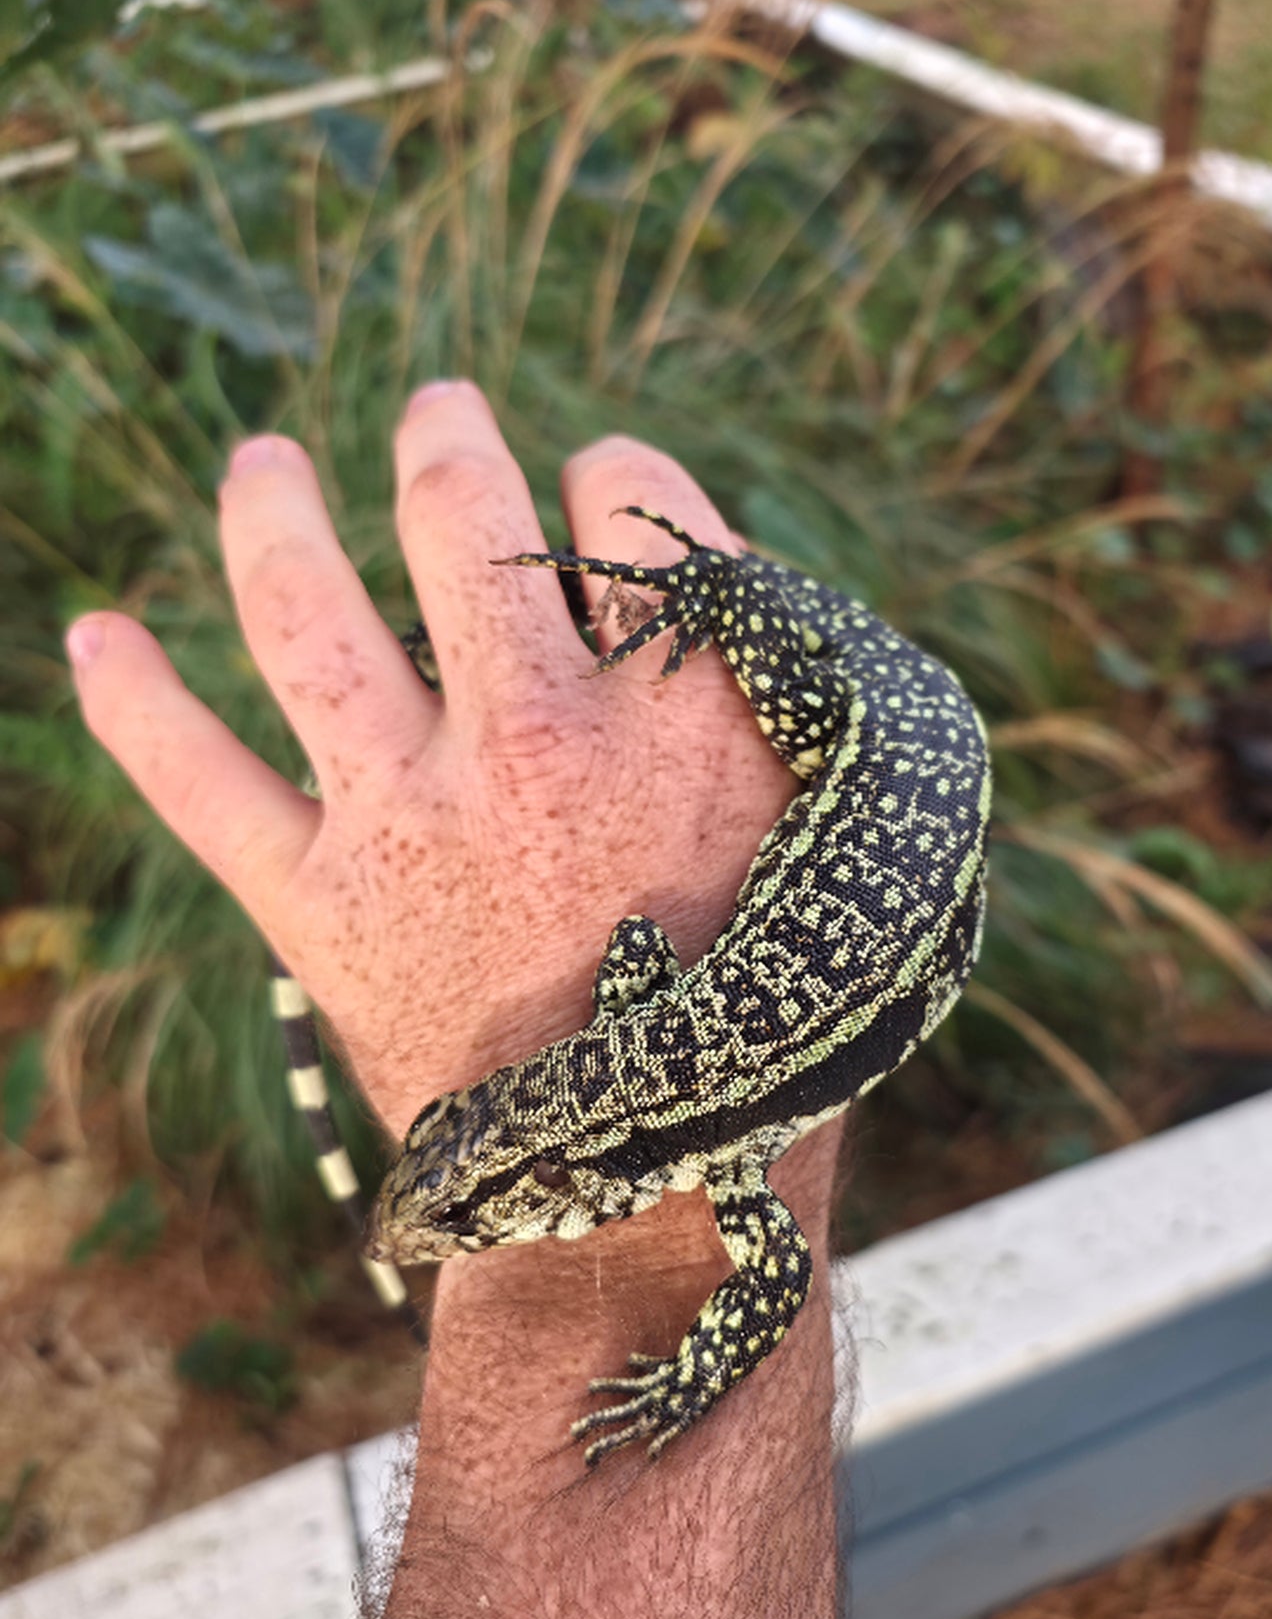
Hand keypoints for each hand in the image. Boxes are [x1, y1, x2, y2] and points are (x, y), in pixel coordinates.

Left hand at [67, 383, 796, 1140]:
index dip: (619, 479)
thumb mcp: (830, 848)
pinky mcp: (318, 907)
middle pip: (463, 513)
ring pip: (305, 608)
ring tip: (265, 459)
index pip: (635, 508)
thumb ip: (789, 711)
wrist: (651, 1207)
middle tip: (441, 411)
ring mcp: (416, 818)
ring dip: (270, 510)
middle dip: (447, 437)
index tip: (608, 499)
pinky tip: (95, 638)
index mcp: (684, 719)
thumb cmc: (763, 1021)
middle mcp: (542, 743)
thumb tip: (724, 590)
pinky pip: (199, 781)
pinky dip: (135, 705)